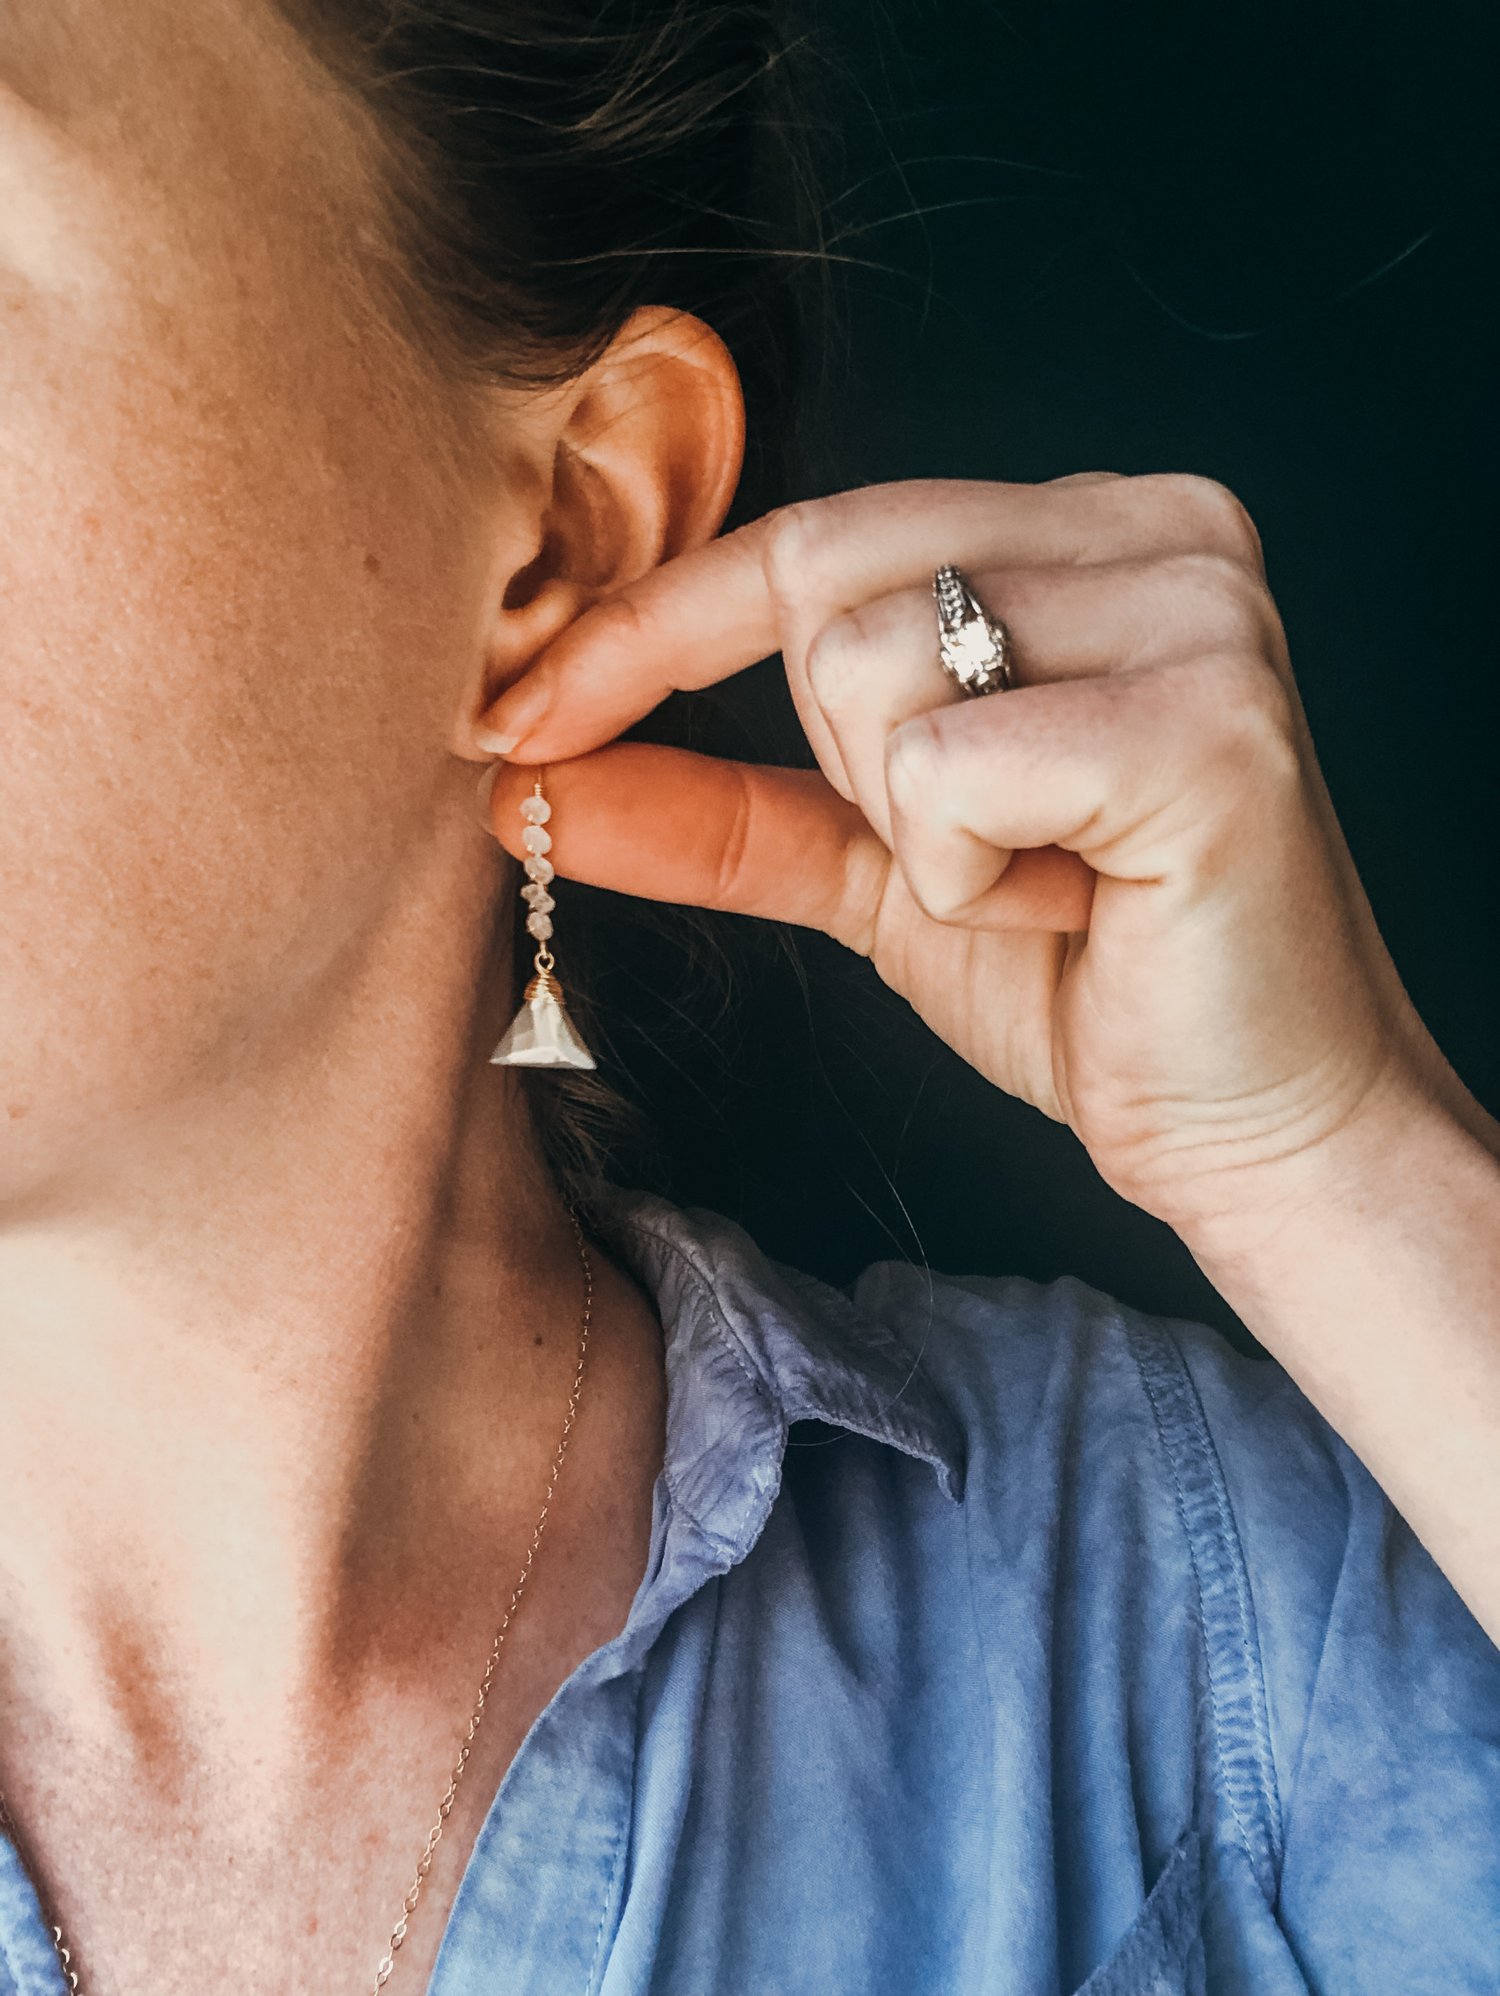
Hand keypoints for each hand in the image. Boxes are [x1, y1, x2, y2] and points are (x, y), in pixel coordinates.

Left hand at [475, 474, 1477, 1253]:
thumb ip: (716, 802)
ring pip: (871, 668)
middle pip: (827, 579)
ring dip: (914, 833)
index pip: (816, 532)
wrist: (1251, 1130)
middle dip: (842, 760)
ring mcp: (1201, 611)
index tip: (522, 716)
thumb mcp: (874, 868)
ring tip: (1042, 883)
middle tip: (973, 855)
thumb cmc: (1083, 983)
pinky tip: (1077, 907)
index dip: (650, 627)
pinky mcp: (1210, 723)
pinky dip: (965, 875)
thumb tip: (529, 776)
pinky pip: (946, 769)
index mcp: (1091, 532)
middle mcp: (1163, 529)